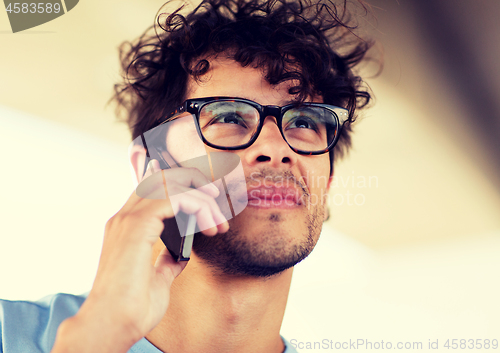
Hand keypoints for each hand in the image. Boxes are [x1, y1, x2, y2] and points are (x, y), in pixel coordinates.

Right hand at [52, 160, 227, 352]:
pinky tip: (209, 227)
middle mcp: (124, 217)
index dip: (182, 186)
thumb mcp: (158, 278)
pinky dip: (197, 206)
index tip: (208, 200)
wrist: (113, 325)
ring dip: (202, 199)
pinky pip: (174, 198)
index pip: (153, 188)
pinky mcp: (138, 225)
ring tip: (218, 223)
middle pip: (163, 179)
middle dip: (196, 188)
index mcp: (126, 227)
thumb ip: (167, 260)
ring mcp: (128, 219)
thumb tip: (182, 251)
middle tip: (218, 209)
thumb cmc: (132, 307)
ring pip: (171, 184)